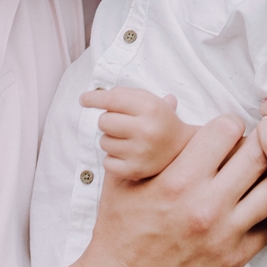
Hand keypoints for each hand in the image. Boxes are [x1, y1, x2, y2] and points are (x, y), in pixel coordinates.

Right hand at [0, 117, 266, 266]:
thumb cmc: (119, 231)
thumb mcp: (122, 180)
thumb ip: (146, 139)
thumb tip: (170, 101)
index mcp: (178, 180)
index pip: (225, 130)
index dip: (229, 124)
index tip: (227, 130)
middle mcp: (205, 205)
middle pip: (257, 155)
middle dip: (260, 141)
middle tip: (257, 141)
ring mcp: (224, 233)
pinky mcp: (234, 258)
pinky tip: (262, 201)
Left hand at [80, 88, 197, 180]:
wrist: (182, 147)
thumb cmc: (159, 120)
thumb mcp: (149, 100)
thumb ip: (123, 95)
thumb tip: (91, 97)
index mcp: (150, 108)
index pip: (112, 99)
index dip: (93, 98)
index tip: (84, 99)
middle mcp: (146, 130)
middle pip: (103, 121)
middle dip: (108, 121)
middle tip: (121, 124)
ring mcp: (141, 152)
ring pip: (104, 142)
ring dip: (111, 140)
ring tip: (128, 140)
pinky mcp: (136, 170)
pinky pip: (107, 162)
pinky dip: (112, 159)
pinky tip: (127, 155)